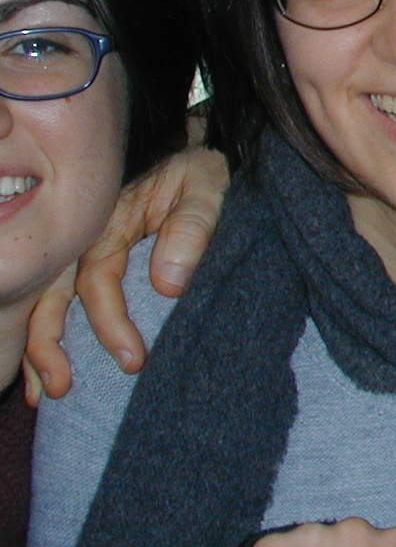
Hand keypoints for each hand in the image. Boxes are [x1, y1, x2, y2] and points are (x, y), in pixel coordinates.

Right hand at [23, 136, 227, 399]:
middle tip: (64, 387)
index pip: (99, 278)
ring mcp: (79, 250)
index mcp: (110, 219)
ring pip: (43, 302)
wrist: (195, 153)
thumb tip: (169, 284)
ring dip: (38, 349)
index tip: (132, 359)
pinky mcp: (85, 262)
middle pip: (52, 295)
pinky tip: (39, 375)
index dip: (111, 322)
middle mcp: (85, 237)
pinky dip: (42, 338)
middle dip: (49, 344)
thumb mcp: (206, 187)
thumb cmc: (201, 171)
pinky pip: (54, 301)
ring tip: (44, 393)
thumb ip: (191, 228)